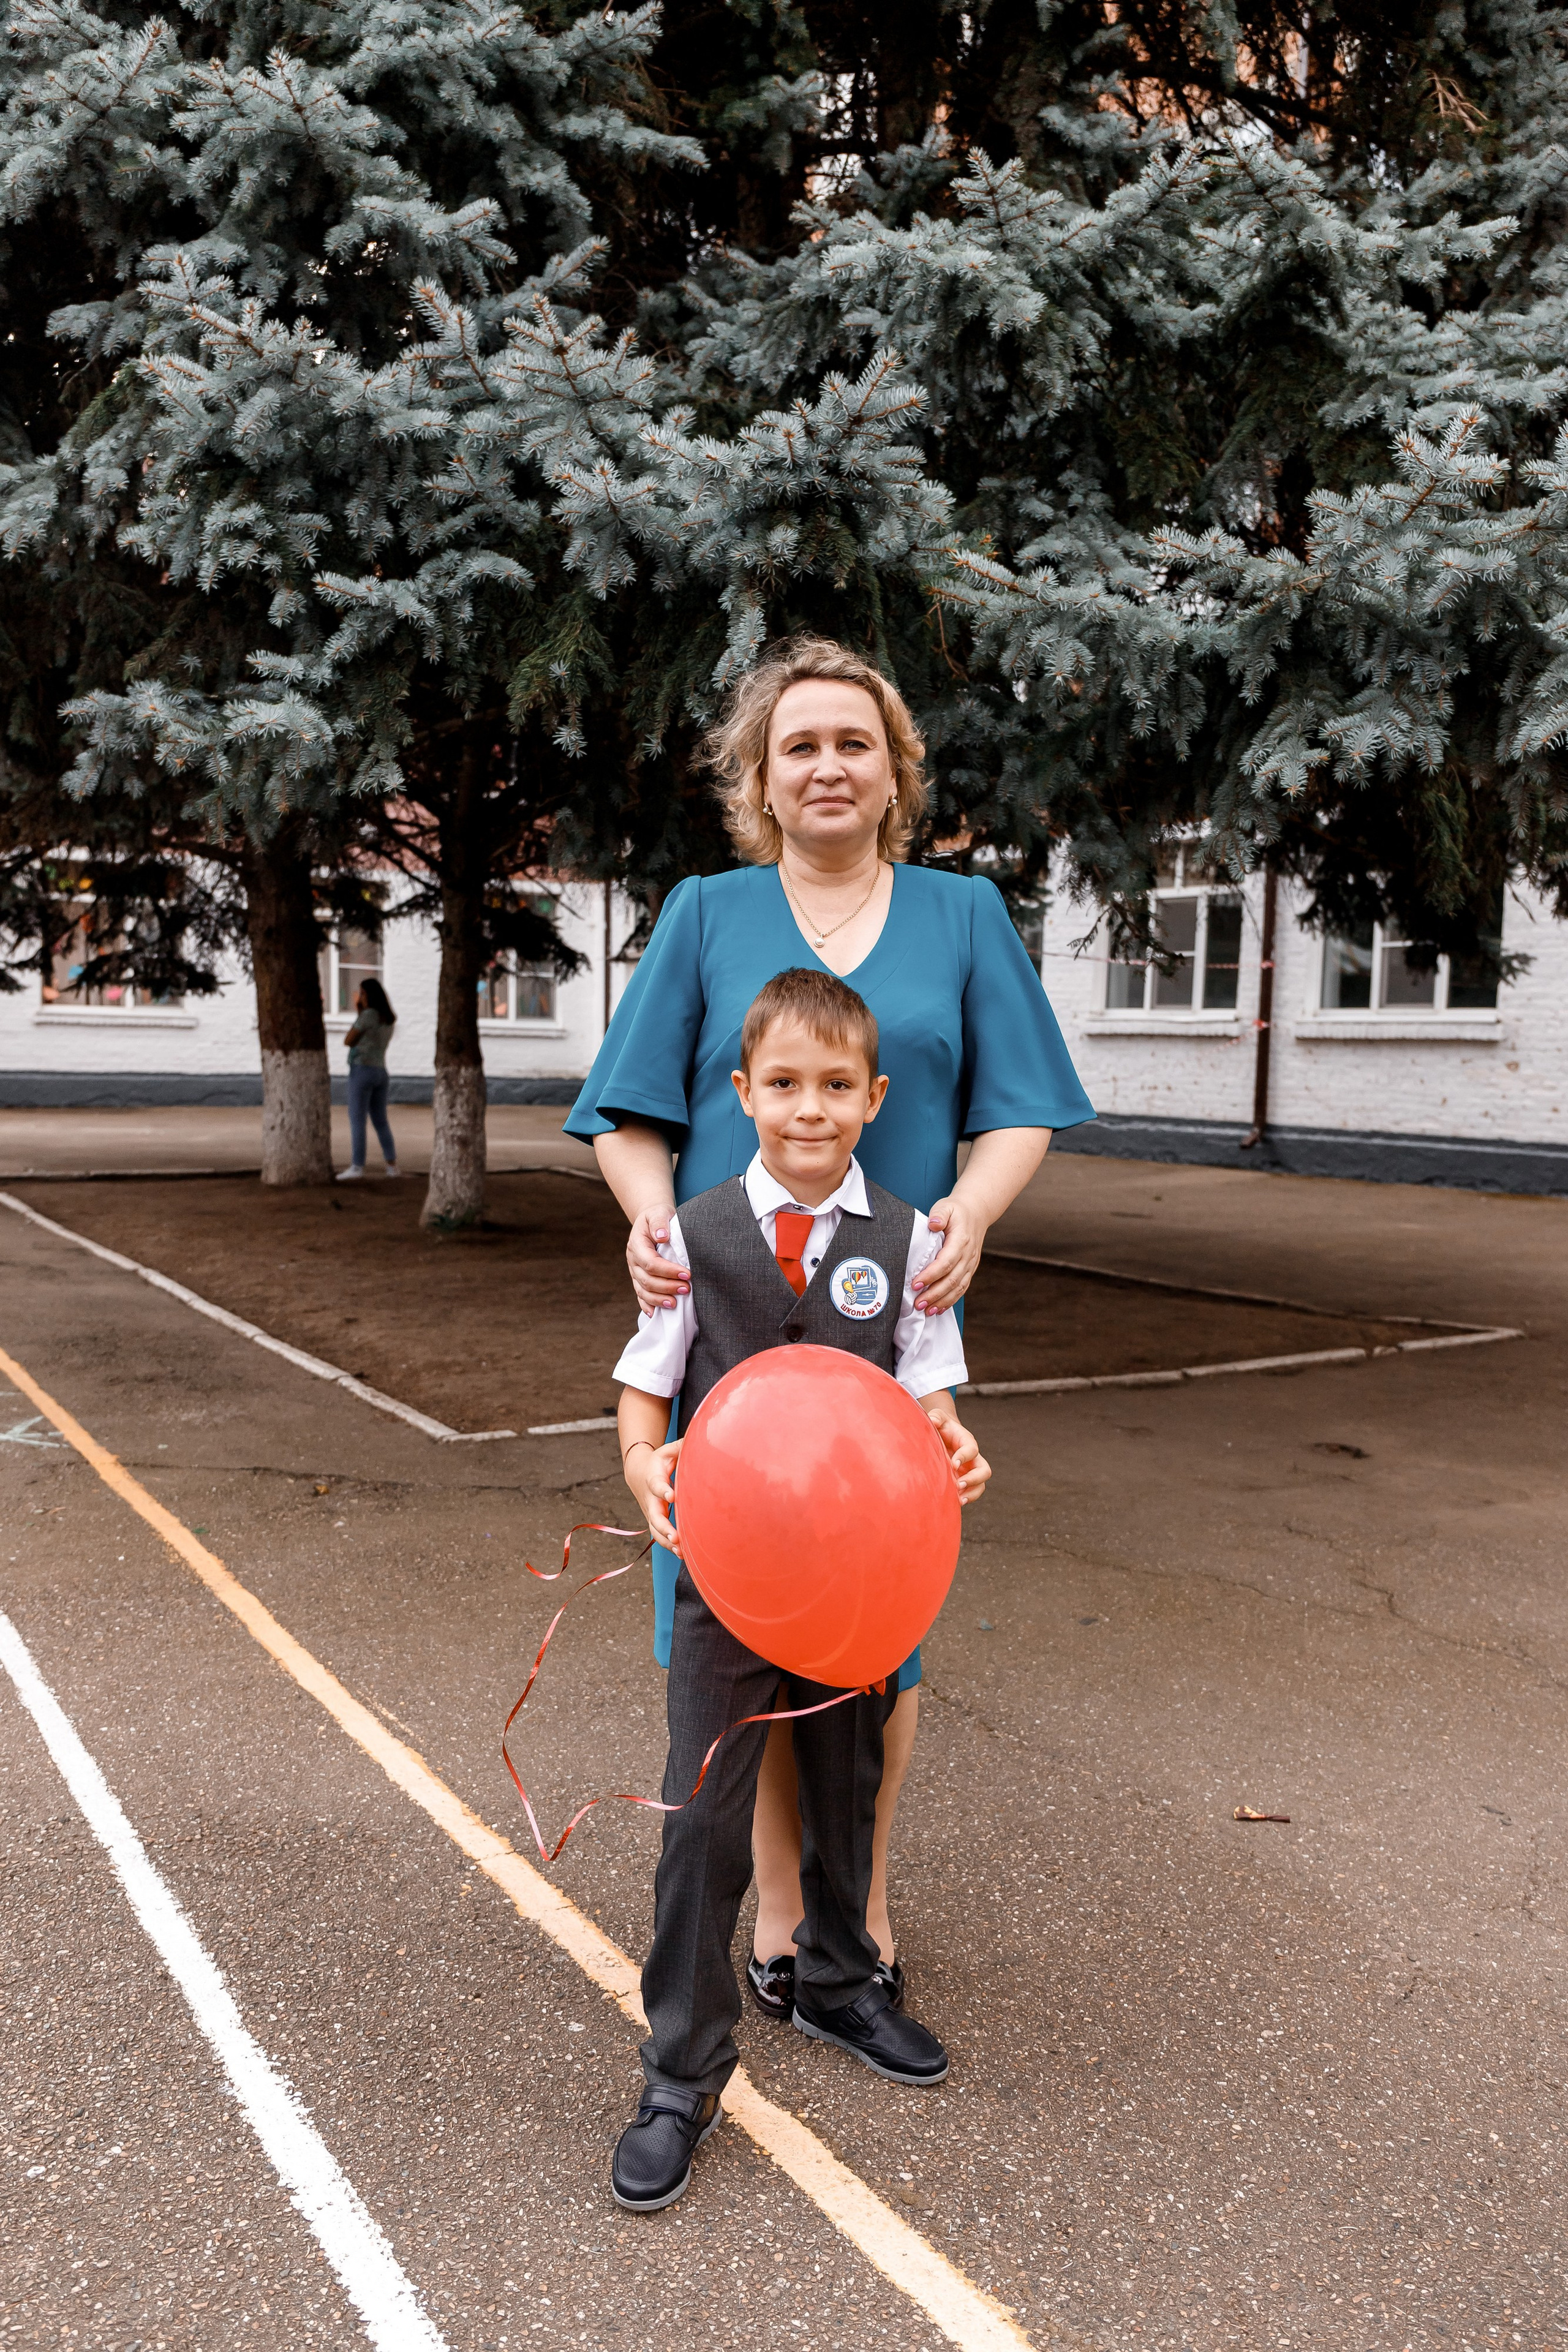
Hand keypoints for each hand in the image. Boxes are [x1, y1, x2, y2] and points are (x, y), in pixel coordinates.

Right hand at [626, 1436, 682, 1553]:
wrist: (638, 1473)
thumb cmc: (658, 1462)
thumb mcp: (667, 1451)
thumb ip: (681, 1446)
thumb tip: (699, 1436)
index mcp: (653, 1479)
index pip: (657, 1486)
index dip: (663, 1490)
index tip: (672, 1495)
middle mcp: (650, 1499)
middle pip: (654, 1516)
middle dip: (664, 1527)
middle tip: (675, 1536)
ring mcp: (651, 1512)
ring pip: (655, 1531)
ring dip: (666, 1541)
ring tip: (681, 1550)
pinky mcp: (654, 1521)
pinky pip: (659, 1536)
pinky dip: (669, 1546)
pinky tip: (682, 1553)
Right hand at [628, 1203, 686, 1314]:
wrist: (650, 1221)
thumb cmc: (658, 1217)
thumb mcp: (659, 1213)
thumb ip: (660, 1222)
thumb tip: (663, 1236)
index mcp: (637, 1244)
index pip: (651, 1262)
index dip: (669, 1271)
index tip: (687, 1274)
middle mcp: (633, 1260)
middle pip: (647, 1280)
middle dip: (667, 1287)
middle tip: (687, 1288)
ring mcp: (634, 1271)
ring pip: (643, 1291)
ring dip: (659, 1299)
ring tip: (675, 1304)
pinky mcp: (638, 1278)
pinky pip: (640, 1295)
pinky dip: (647, 1305)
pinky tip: (656, 1313)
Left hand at [914, 1194, 985, 1314]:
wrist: (977, 1212)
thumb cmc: (957, 1211)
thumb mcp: (946, 1206)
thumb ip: (939, 1214)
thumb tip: (933, 1223)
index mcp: (961, 1240)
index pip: (945, 1262)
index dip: (931, 1275)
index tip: (916, 1283)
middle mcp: (968, 1255)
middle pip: (951, 1279)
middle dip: (934, 1294)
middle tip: (917, 1303)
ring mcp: (970, 1264)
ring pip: (958, 1287)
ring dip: (942, 1301)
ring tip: (926, 1311)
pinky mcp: (969, 1269)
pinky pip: (962, 1288)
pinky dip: (951, 1300)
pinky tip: (939, 1308)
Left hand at [926, 1405, 989, 1504]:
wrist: (942, 1435)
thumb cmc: (940, 1426)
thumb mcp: (938, 1417)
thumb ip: (936, 1416)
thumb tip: (933, 1420)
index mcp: (967, 1441)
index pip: (971, 1449)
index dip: (964, 1456)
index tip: (953, 1463)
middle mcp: (973, 1458)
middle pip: (984, 1470)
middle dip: (974, 1479)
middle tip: (959, 1484)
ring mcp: (970, 1471)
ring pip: (981, 1484)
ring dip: (972, 1493)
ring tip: (959, 1500)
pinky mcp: (964, 1480)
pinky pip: (971, 1492)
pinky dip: (966, 1498)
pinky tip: (954, 1503)